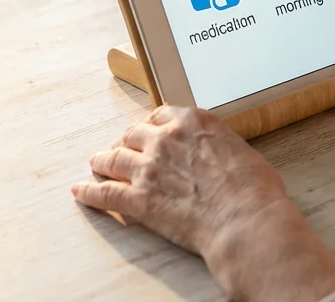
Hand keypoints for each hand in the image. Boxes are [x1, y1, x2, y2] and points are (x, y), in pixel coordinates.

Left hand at [73, 106, 334, 301]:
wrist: (244, 220)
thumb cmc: (254, 189)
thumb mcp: (241, 150)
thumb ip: (218, 145)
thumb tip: (218, 154)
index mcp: (193, 122)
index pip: (162, 114)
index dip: (153, 123)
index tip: (150, 129)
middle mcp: (166, 139)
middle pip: (134, 133)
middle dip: (127, 141)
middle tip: (123, 148)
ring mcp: (148, 169)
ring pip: (113, 158)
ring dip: (103, 160)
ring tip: (96, 163)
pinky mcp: (138, 200)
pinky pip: (105, 194)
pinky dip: (89, 193)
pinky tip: (80, 192)